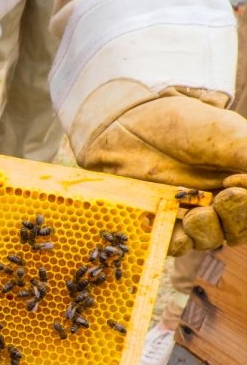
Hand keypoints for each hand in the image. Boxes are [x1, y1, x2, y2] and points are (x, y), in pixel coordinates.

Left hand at [75, 81, 246, 254]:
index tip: (236, 186)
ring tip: (195, 214)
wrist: (130, 120)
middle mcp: (220, 201)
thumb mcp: (228, 135)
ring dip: (207, 232)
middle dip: (235, 219)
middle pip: (238, 230)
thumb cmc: (184, 123)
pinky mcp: (159, 219)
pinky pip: (171, 243)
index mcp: (244, 181)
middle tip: (222, 197)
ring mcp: (189, 212)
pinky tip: (169, 228)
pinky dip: (174, 241)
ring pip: (208, 239)